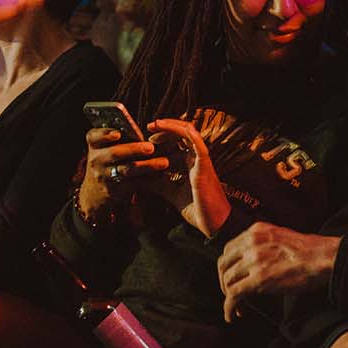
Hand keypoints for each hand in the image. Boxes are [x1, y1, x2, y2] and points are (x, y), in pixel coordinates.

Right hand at [75, 126, 170, 223]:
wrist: (95, 190)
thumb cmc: (108, 160)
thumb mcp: (105, 147)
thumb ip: (121, 137)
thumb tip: (150, 128)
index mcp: (95, 144)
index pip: (95, 136)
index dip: (105, 134)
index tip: (118, 134)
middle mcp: (96, 159)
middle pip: (115, 153)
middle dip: (133, 149)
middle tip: (151, 147)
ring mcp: (104, 176)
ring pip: (127, 170)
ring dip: (146, 165)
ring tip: (164, 162)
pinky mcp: (114, 190)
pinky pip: (134, 184)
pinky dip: (149, 180)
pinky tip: (162, 175)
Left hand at [140, 117, 229, 237]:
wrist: (213, 224)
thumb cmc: (196, 209)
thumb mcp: (168, 192)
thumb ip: (154, 184)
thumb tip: (135, 180)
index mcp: (190, 162)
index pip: (177, 140)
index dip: (163, 135)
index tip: (147, 137)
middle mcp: (196, 158)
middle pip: (182, 132)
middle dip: (165, 127)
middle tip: (149, 127)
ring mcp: (201, 161)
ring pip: (190, 133)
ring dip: (172, 126)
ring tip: (156, 124)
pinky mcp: (205, 167)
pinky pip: (199, 146)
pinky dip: (190, 135)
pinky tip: (178, 129)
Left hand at [218, 224, 338, 321]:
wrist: (323, 257)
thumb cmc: (309, 251)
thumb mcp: (280, 236)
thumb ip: (263, 244)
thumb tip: (254, 261)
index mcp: (255, 231)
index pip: (228, 250)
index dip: (228, 268)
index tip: (233, 279)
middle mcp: (251, 243)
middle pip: (223, 266)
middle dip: (224, 283)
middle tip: (232, 295)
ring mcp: (254, 260)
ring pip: (228, 281)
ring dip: (229, 297)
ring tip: (237, 308)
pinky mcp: (260, 278)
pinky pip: (234, 294)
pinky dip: (229, 307)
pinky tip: (233, 316)